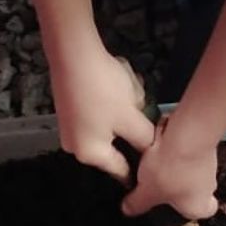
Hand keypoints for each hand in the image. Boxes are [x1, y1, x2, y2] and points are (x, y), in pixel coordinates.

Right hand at [51, 49, 155, 181]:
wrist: (72, 53)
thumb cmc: (103, 90)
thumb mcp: (131, 117)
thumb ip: (145, 140)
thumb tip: (152, 150)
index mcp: (90, 154)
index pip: (120, 171)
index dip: (139, 170)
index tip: (155, 170)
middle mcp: (76, 146)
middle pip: (115, 146)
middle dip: (132, 128)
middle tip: (145, 109)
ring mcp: (71, 127)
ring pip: (110, 125)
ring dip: (124, 110)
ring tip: (131, 89)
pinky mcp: (71, 109)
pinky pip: (99, 112)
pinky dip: (112, 101)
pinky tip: (118, 83)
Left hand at [121, 114, 218, 219]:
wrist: (187, 134)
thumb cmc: (170, 170)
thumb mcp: (145, 191)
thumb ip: (137, 203)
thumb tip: (128, 210)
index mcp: (198, 206)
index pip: (201, 213)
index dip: (188, 210)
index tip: (170, 205)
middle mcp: (209, 187)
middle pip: (192, 190)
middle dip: (175, 186)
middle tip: (154, 182)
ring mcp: (210, 164)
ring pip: (189, 169)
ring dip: (174, 166)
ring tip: (152, 160)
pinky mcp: (205, 143)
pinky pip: (187, 151)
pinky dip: (175, 148)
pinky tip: (159, 143)